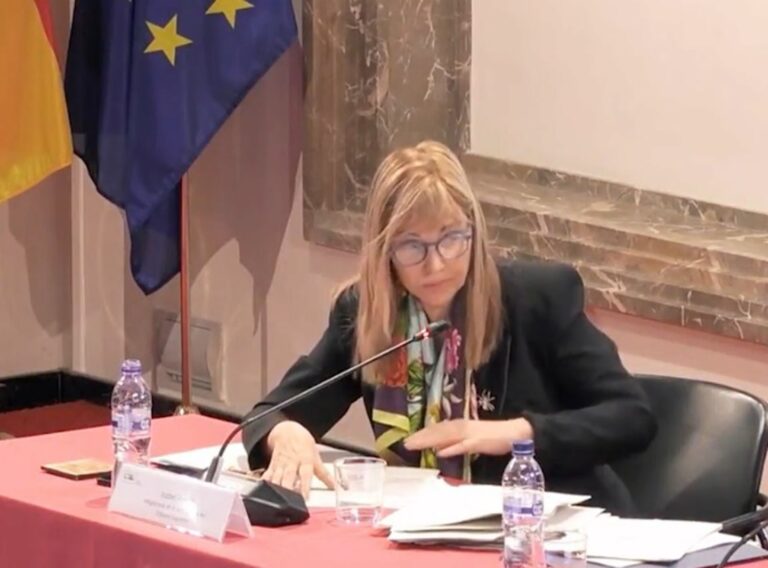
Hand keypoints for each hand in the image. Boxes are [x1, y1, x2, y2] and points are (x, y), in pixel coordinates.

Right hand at [261, 421, 334, 497]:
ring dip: (277, 488)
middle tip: (289, 500)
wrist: (287, 431)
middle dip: (288, 488)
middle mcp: (292, 462)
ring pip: (277, 478)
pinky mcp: (272, 466)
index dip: (305, 486)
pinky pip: (267, 475)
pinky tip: (262, 490)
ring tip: (277, 499)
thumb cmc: (303, 443)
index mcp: (305, 460)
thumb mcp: (316, 456)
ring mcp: (281, 464)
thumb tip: (336, 486)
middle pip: (289, 477)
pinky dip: (264, 483)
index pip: (306, 474)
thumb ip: (324, 474)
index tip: (305, 497)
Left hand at [404, 418, 533, 457]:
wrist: (514, 433)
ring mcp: (470, 434)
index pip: (437, 429)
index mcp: (460, 426)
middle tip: (405, 444)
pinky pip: (463, 446)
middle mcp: (462, 427)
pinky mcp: (479, 442)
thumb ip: (454, 443)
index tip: (408, 439)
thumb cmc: (493, 437)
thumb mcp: (470, 439)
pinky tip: (441, 452)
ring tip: (415, 446)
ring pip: (446, 437)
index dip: (422, 434)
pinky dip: (452, 448)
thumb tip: (439, 447)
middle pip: (438, 432)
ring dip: (429, 441)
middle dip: (421, 438)